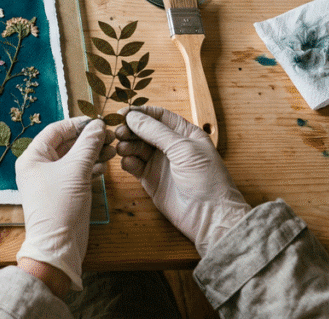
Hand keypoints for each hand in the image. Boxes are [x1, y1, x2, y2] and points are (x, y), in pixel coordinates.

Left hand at [15, 116, 114, 292]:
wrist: (58, 246)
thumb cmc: (60, 206)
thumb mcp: (76, 171)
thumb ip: (88, 145)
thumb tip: (98, 126)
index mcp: (32, 157)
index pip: (55, 130)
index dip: (77, 124)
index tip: (98, 122)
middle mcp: (38, 167)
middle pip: (65, 143)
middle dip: (88, 139)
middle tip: (110, 136)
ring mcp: (50, 181)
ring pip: (73, 158)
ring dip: (92, 153)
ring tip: (112, 149)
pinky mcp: (62, 193)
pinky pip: (76, 173)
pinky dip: (90, 167)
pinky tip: (105, 165)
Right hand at [115, 106, 249, 257]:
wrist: (210, 215)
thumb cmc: (207, 179)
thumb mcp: (183, 149)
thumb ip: (156, 132)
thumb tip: (133, 117)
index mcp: (185, 133)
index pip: (159, 116)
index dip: (140, 113)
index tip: (123, 113)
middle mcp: (171, 146)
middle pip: (144, 130)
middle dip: (130, 129)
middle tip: (119, 132)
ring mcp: (160, 163)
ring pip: (136, 147)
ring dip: (127, 145)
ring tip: (123, 148)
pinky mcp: (150, 179)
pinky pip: (134, 165)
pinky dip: (128, 162)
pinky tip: (128, 163)